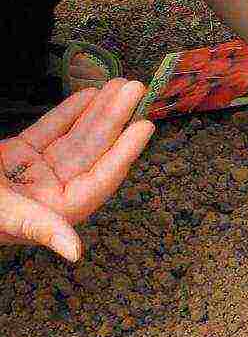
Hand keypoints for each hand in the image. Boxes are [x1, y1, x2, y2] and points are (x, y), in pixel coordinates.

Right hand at [0, 79, 153, 260]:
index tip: (144, 127)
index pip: (96, 181)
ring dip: (95, 113)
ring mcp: (29, 176)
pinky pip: (48, 133)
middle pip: (89, 155)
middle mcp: (43, 196)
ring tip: (119, 86)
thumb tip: (74, 251)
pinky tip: (87, 96)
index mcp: (45, 215)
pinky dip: (67, 114)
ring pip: (72, 140)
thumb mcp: (1, 210)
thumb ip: (37, 227)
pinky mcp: (12, 158)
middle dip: (113, 121)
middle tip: (135, 91)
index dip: (123, 153)